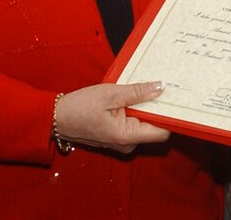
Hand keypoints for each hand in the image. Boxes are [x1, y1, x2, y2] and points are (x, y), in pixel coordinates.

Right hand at [54, 81, 169, 153]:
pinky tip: (129, 98)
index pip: (162, 131)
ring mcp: (123, 141)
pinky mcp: (118, 136)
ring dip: (143, 107)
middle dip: (156, 107)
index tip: (173, 98)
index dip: (169, 115)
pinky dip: (134, 110)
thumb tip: (160, 87)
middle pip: (154, 126)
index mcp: (127, 136)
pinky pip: (133, 123)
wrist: (58, 117)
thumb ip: (137, 92)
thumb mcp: (110, 94)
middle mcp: (128, 143)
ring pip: (143, 123)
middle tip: (156, 86)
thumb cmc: (80, 107)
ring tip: (138, 90)